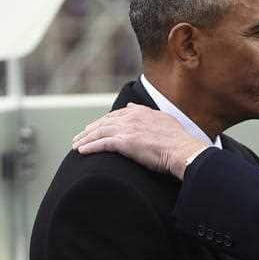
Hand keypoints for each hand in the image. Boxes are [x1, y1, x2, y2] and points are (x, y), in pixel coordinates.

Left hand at [72, 103, 206, 179]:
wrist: (182, 150)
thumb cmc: (178, 140)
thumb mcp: (164, 120)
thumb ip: (147, 113)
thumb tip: (133, 108)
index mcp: (141, 112)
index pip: (116, 115)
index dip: (104, 121)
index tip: (96, 126)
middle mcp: (131, 118)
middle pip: (104, 122)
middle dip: (90, 129)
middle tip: (80, 136)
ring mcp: (127, 130)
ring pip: (99, 132)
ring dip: (85, 139)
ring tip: (76, 145)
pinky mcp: (124, 143)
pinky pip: (101, 144)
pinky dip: (89, 147)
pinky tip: (81, 151)